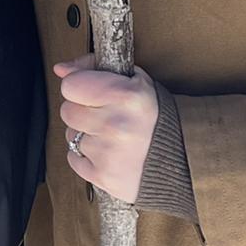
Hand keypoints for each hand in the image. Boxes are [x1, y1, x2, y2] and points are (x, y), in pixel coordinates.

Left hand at [54, 55, 159, 204]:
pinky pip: (73, 159)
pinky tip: (109, 153)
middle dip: (83, 111)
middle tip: (105, 115)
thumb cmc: (157, 117)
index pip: (70, 86)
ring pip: (71, 135)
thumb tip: (60, 68)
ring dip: (86, 134)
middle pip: (68, 111)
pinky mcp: (103, 177)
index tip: (92, 92)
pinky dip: (87, 157)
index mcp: (126, 96)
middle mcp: (115, 124)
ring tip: (112, 136)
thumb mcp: (136, 81)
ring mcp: (108, 153)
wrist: (185, 160)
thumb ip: (94, 68)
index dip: (79, 87)